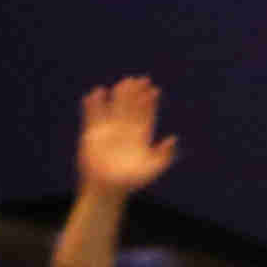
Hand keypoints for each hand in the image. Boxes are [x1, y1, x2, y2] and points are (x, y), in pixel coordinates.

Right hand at [73, 74, 176, 198]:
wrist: (108, 186)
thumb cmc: (131, 181)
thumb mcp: (152, 169)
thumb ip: (163, 155)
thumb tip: (173, 139)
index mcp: (140, 137)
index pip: (146, 115)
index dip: (149, 102)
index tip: (153, 89)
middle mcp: (125, 131)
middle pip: (131, 108)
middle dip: (135, 94)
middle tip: (139, 79)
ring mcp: (109, 130)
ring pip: (114, 108)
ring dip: (118, 96)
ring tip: (122, 82)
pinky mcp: (93, 133)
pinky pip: (93, 116)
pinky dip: (94, 105)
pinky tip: (96, 93)